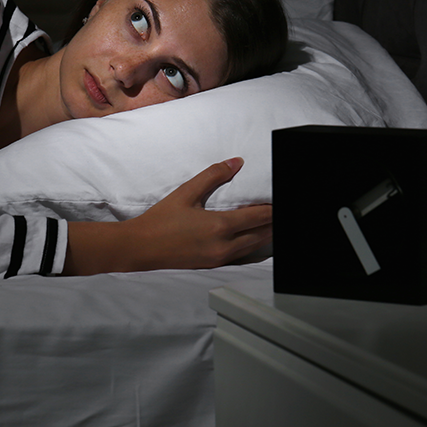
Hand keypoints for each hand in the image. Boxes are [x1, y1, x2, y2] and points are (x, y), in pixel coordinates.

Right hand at [62, 158, 272, 274]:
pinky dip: (253, 243)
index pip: (260, 216)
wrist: (141, 248)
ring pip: (254, 246)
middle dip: (276, 221)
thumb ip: (213, 176)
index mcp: (220, 226)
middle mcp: (225, 245)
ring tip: (276, 222)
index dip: (276, 208)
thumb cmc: (161, 219)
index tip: (285, 200)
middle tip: (286, 210)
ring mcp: (220, 258)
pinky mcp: (214, 264)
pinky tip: (255, 236)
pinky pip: (242, 254)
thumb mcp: (186, 193)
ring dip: (267, 233)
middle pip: (263, 233)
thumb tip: (236, 162)